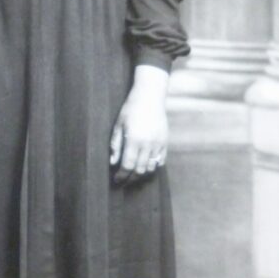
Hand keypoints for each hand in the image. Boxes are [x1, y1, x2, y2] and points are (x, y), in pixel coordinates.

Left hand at [110, 65, 168, 183]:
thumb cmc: (131, 109)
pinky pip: (160, 161)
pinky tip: (145, 167)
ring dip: (142, 174)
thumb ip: (115, 144)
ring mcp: (158, 143)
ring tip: (134, 175)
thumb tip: (113, 162)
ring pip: (151, 168)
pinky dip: (153, 167)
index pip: (128, 165)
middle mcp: (148, 144)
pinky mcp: (165, 142)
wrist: (150, 97)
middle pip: (140, 170)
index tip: (116, 180)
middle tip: (124, 180)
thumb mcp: (118, 125)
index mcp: (134, 139)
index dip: (122, 175)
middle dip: (131, 178)